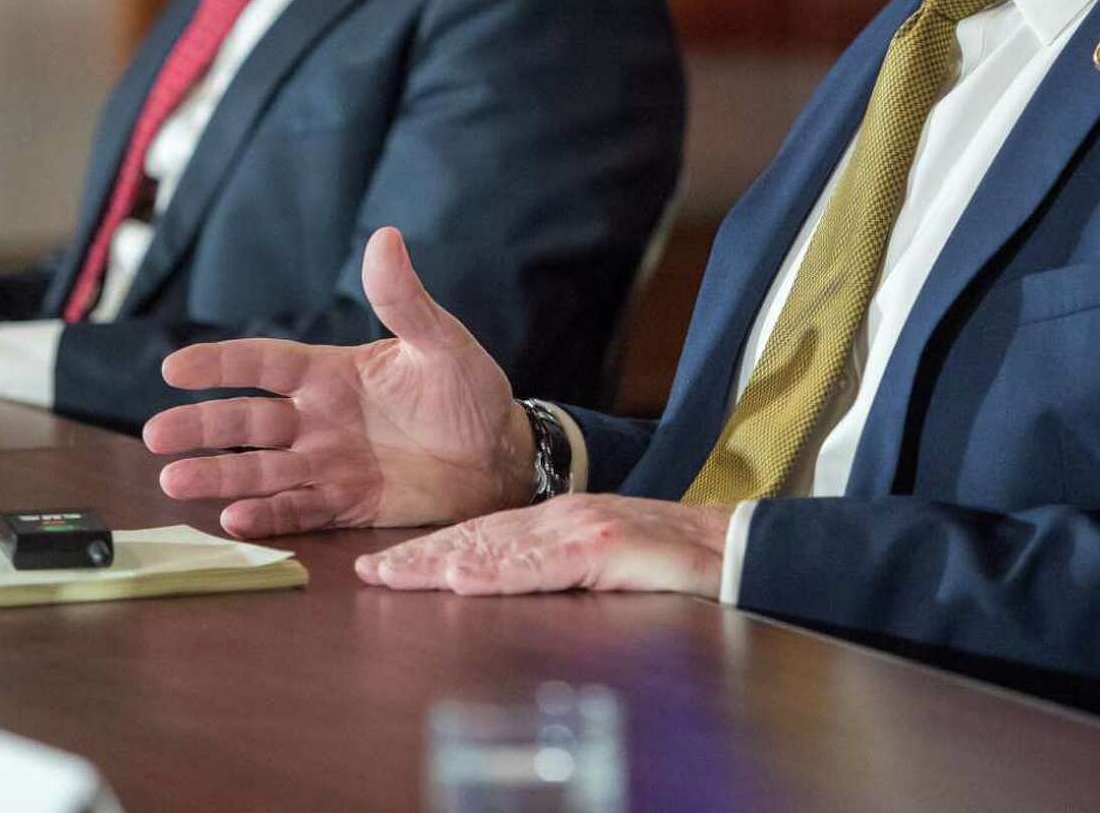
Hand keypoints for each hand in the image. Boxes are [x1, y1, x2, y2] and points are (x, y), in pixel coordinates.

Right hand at [143, 227, 527, 537]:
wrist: (501, 455)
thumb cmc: (468, 391)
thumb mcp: (439, 342)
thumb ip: (404, 300)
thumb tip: (384, 237)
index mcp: (332, 373)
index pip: (265, 364)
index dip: (221, 365)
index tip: (174, 367)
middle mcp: (318, 419)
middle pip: (248, 422)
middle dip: (203, 427)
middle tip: (157, 434)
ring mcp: (328, 463)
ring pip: (260, 470)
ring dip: (218, 476)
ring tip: (173, 480)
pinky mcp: (346, 504)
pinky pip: (298, 510)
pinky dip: (267, 515)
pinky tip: (233, 518)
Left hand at [355, 496, 730, 598]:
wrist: (730, 546)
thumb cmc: (671, 560)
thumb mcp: (602, 559)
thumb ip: (556, 565)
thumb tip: (500, 582)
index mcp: (557, 519)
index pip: (480, 536)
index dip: (430, 550)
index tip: (384, 566)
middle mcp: (560, 517)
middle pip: (476, 538)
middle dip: (419, 557)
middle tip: (369, 573)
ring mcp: (580, 527)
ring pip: (496, 548)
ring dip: (441, 563)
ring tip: (397, 576)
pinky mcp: (602, 545)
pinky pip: (539, 565)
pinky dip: (498, 573)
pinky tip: (464, 579)